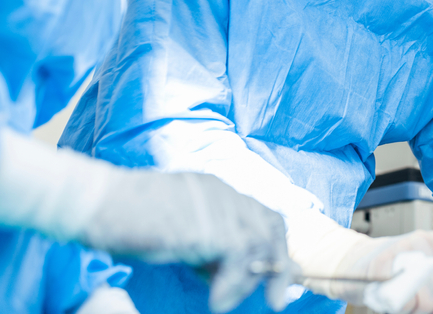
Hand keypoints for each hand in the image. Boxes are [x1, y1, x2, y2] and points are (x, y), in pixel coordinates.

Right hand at [0, 131, 292, 313]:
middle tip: (277, 300)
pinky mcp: (204, 224)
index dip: (273, 247)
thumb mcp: (176, 233)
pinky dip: (232, 285)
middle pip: (272, 225)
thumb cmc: (123, 220)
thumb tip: (233, 272)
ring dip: (248, 281)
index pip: (261, 215)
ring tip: (224, 302)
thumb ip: (206, 246)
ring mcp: (215, 205)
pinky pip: (238, 257)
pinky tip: (216, 303)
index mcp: (216, 190)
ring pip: (259, 243)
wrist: (93, 202)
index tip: (274, 279)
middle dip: (279, 265)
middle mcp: (222, 193)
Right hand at [290, 220, 432, 313]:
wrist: (348, 261)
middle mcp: (427, 241)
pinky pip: (402, 299)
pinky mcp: (384, 261)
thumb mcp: (419, 276)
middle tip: (416, 310)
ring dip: (415, 312)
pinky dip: (399, 308)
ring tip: (404, 305)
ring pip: (428, 300)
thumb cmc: (386, 272)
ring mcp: (406, 248)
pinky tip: (392, 302)